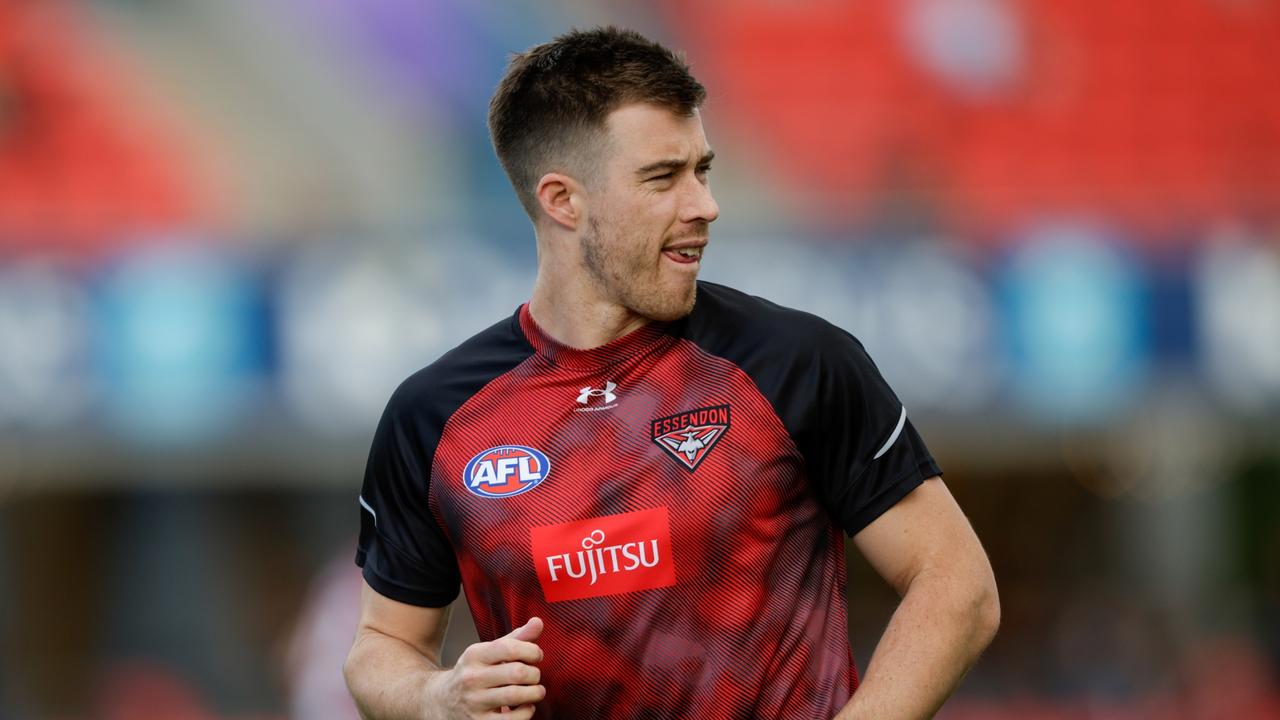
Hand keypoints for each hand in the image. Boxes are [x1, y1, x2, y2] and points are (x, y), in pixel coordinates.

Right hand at [429, 616, 545, 718]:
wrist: (441, 701)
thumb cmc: (474, 673)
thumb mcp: (489, 652)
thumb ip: (516, 638)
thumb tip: (538, 622)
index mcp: (474, 655)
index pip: (510, 647)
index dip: (532, 651)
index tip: (536, 656)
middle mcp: (472, 678)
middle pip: (517, 672)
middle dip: (535, 674)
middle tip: (534, 676)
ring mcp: (474, 702)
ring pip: (516, 696)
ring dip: (535, 693)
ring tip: (535, 691)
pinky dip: (527, 713)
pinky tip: (525, 707)